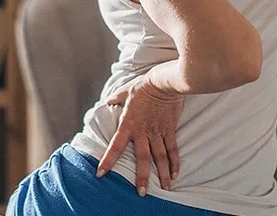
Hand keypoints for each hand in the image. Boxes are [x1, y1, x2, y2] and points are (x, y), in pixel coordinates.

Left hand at [95, 75, 184, 195]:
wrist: (164, 82)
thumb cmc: (144, 86)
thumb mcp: (126, 91)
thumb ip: (116, 98)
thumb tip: (108, 100)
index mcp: (128, 124)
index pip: (115, 146)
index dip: (108, 161)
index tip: (101, 174)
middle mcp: (143, 132)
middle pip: (142, 159)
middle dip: (142, 177)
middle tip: (141, 193)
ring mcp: (158, 132)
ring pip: (160, 158)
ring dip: (163, 174)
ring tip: (165, 188)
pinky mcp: (170, 130)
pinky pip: (173, 149)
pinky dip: (175, 162)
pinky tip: (175, 174)